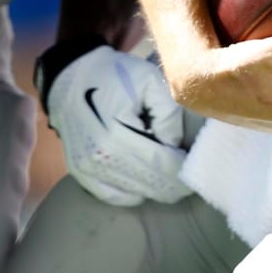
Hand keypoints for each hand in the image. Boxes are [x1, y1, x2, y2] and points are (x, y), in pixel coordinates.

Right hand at [44, 44, 191, 206]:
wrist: (72, 77)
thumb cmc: (115, 75)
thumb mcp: (150, 81)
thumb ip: (168, 114)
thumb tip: (174, 145)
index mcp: (116, 134)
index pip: (160, 165)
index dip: (183, 171)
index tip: (199, 168)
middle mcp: (99, 158)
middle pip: (148, 185)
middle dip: (174, 185)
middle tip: (191, 177)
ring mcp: (86, 169)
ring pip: (133, 194)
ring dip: (155, 189)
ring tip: (172, 177)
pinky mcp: (79, 173)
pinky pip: (113, 196)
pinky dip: (134, 193)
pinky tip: (147, 182)